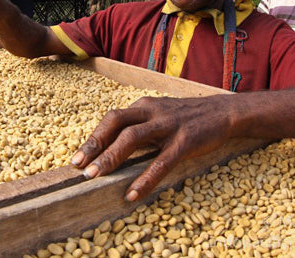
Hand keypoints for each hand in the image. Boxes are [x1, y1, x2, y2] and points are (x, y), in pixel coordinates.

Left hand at [71, 95, 232, 200]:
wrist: (221, 111)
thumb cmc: (184, 116)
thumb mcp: (158, 114)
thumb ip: (138, 125)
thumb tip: (113, 144)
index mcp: (143, 106)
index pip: (112, 119)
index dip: (94, 137)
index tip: (78, 156)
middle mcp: (151, 112)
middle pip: (116, 123)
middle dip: (95, 144)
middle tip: (78, 166)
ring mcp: (167, 125)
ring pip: (132, 138)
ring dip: (111, 157)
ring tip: (95, 176)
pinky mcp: (184, 141)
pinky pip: (161, 162)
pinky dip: (144, 178)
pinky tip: (132, 193)